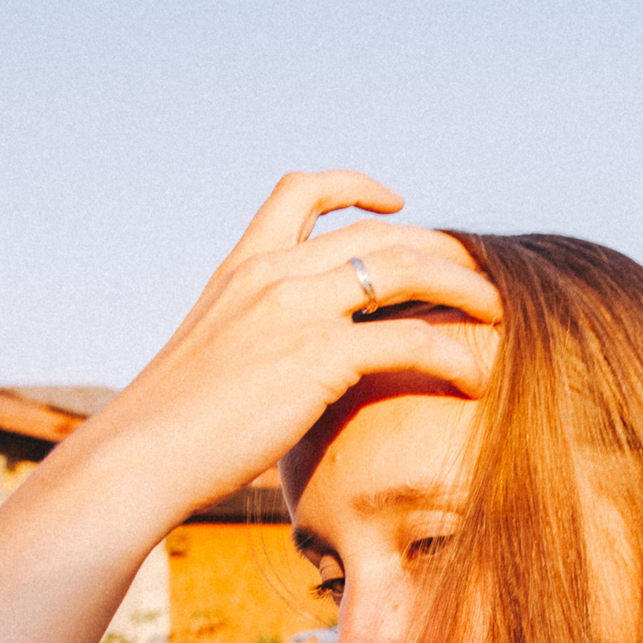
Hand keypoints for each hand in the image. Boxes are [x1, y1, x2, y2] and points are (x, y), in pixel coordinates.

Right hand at [55, 170, 501, 525]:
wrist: (139, 455)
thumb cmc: (170, 430)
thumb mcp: (208, 364)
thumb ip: (248, 346)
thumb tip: (269, 374)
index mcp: (241, 269)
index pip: (299, 193)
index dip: (355, 186)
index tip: (397, 203)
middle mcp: (271, 274)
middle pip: (379, 232)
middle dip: (441, 248)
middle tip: (483, 275)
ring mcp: (295, 309)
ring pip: (407, 270)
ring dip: (465, 288)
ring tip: (503, 314)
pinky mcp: (318, 355)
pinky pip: (413, 340)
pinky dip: (457, 355)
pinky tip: (480, 378)